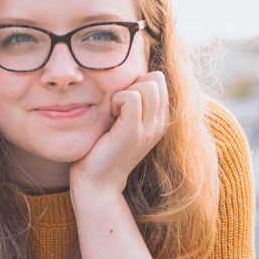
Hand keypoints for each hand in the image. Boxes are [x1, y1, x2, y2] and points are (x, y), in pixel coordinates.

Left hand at [69, 71, 169, 195]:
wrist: (98, 183)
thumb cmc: (103, 149)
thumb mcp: (123, 122)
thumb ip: (132, 101)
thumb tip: (130, 75)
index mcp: (160, 120)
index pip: (158, 79)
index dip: (137, 82)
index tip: (122, 104)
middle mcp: (160, 124)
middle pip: (156, 78)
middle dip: (132, 84)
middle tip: (116, 107)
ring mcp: (149, 128)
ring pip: (148, 85)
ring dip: (124, 92)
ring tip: (114, 113)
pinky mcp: (133, 132)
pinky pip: (132, 97)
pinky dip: (117, 99)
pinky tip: (110, 116)